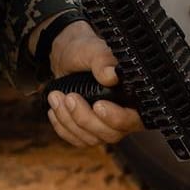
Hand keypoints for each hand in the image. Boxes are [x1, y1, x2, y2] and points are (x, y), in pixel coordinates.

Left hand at [45, 20, 143, 147]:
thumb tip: (111, 75)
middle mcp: (125, 113)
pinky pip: (77, 140)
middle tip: (69, 97)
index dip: (118, 118)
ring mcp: (107, 126)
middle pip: (112, 133)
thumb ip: (103, 60)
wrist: (68, 57)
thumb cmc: (85, 51)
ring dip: (69, 121)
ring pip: (92, 139)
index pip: (136, 118)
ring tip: (55, 97)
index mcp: (135, 94)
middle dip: (86, 118)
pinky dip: (62, 127)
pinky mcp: (90, 132)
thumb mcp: (93, 49)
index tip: (98, 106)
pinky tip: (54, 110)